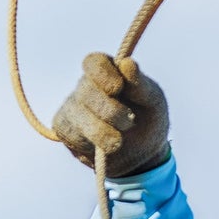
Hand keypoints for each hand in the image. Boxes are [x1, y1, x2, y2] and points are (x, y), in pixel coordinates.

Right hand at [52, 52, 170, 176]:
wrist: (141, 156)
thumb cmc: (148, 120)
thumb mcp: (153, 102)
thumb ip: (141, 85)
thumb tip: (128, 63)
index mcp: (108, 72)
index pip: (94, 62)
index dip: (103, 73)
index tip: (118, 87)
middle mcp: (86, 85)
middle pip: (87, 90)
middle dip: (111, 111)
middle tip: (130, 122)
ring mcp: (72, 106)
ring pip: (77, 114)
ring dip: (101, 131)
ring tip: (118, 142)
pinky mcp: (65, 129)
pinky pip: (70, 133)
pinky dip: (91, 143)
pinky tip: (104, 147)